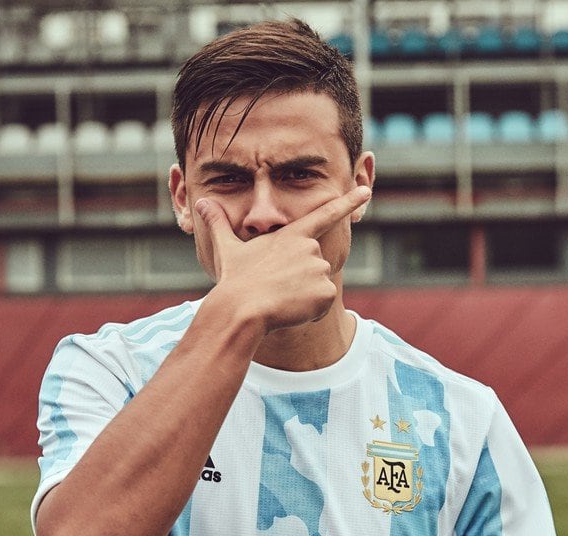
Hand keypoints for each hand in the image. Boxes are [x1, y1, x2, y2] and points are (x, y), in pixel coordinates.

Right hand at [195, 185, 370, 333]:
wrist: (241, 308)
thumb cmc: (234, 280)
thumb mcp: (227, 249)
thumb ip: (219, 224)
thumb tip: (201, 202)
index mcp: (291, 235)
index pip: (324, 214)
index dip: (347, 202)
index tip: (366, 191)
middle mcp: (310, 248)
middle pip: (314, 267)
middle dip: (299, 281)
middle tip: (276, 289)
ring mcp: (319, 268)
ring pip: (319, 287)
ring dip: (304, 298)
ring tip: (281, 300)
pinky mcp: (326, 291)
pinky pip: (323, 306)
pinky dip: (310, 313)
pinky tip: (291, 311)